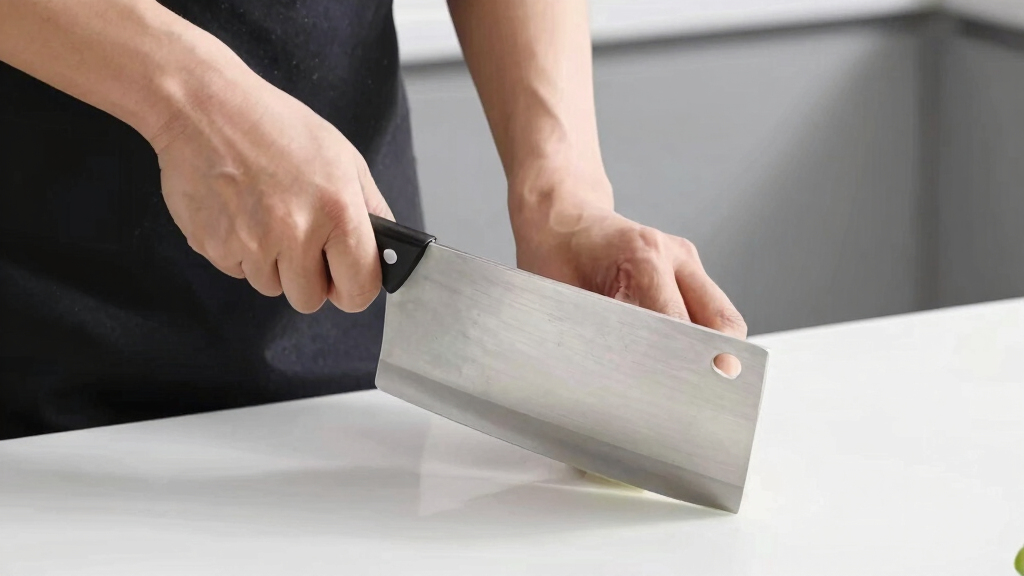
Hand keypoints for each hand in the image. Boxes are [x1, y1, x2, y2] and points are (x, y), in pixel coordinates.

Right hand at [149, 67, 390, 313]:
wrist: (203, 108)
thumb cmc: (274, 126)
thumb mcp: (342, 158)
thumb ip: (370, 209)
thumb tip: (385, 249)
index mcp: (338, 211)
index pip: (359, 290)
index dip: (354, 289)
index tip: (347, 279)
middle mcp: (295, 233)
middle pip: (309, 300)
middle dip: (308, 278)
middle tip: (300, 239)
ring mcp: (251, 244)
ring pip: (271, 287)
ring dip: (272, 264)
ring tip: (266, 215)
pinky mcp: (214, 247)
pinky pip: (237, 271)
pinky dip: (240, 252)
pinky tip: (240, 212)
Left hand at [513, 198, 746, 375]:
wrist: (562, 218)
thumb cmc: (554, 255)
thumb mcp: (559, 299)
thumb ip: (593, 337)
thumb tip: (618, 383)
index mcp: (642, 256)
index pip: (680, 327)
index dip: (677, 367)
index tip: (673, 397)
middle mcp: (674, 255)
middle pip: (721, 325)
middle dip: (709, 367)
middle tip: (684, 399)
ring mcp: (686, 261)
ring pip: (723, 320)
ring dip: (708, 353)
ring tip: (681, 381)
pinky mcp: (689, 270)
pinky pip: (711, 312)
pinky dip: (700, 340)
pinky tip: (675, 358)